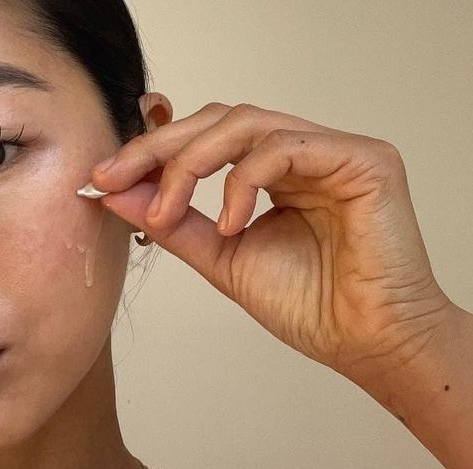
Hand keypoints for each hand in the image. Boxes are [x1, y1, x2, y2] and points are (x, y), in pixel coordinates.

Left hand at [93, 103, 457, 383]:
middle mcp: (306, 153)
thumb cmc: (312, 307)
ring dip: (192, 161)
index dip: (153, 152)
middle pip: (221, 119)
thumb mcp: (223, 258)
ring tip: (169, 210)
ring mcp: (336, 152)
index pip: (208, 139)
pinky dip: (245, 180)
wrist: (369, 344)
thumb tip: (116, 194)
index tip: (103, 179)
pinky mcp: (365, 160)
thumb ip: (176, 222)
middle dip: (159, 147)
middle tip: (114, 177)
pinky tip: (232, 223)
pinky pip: (287, 147)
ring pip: (248, 123)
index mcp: (277, 173)